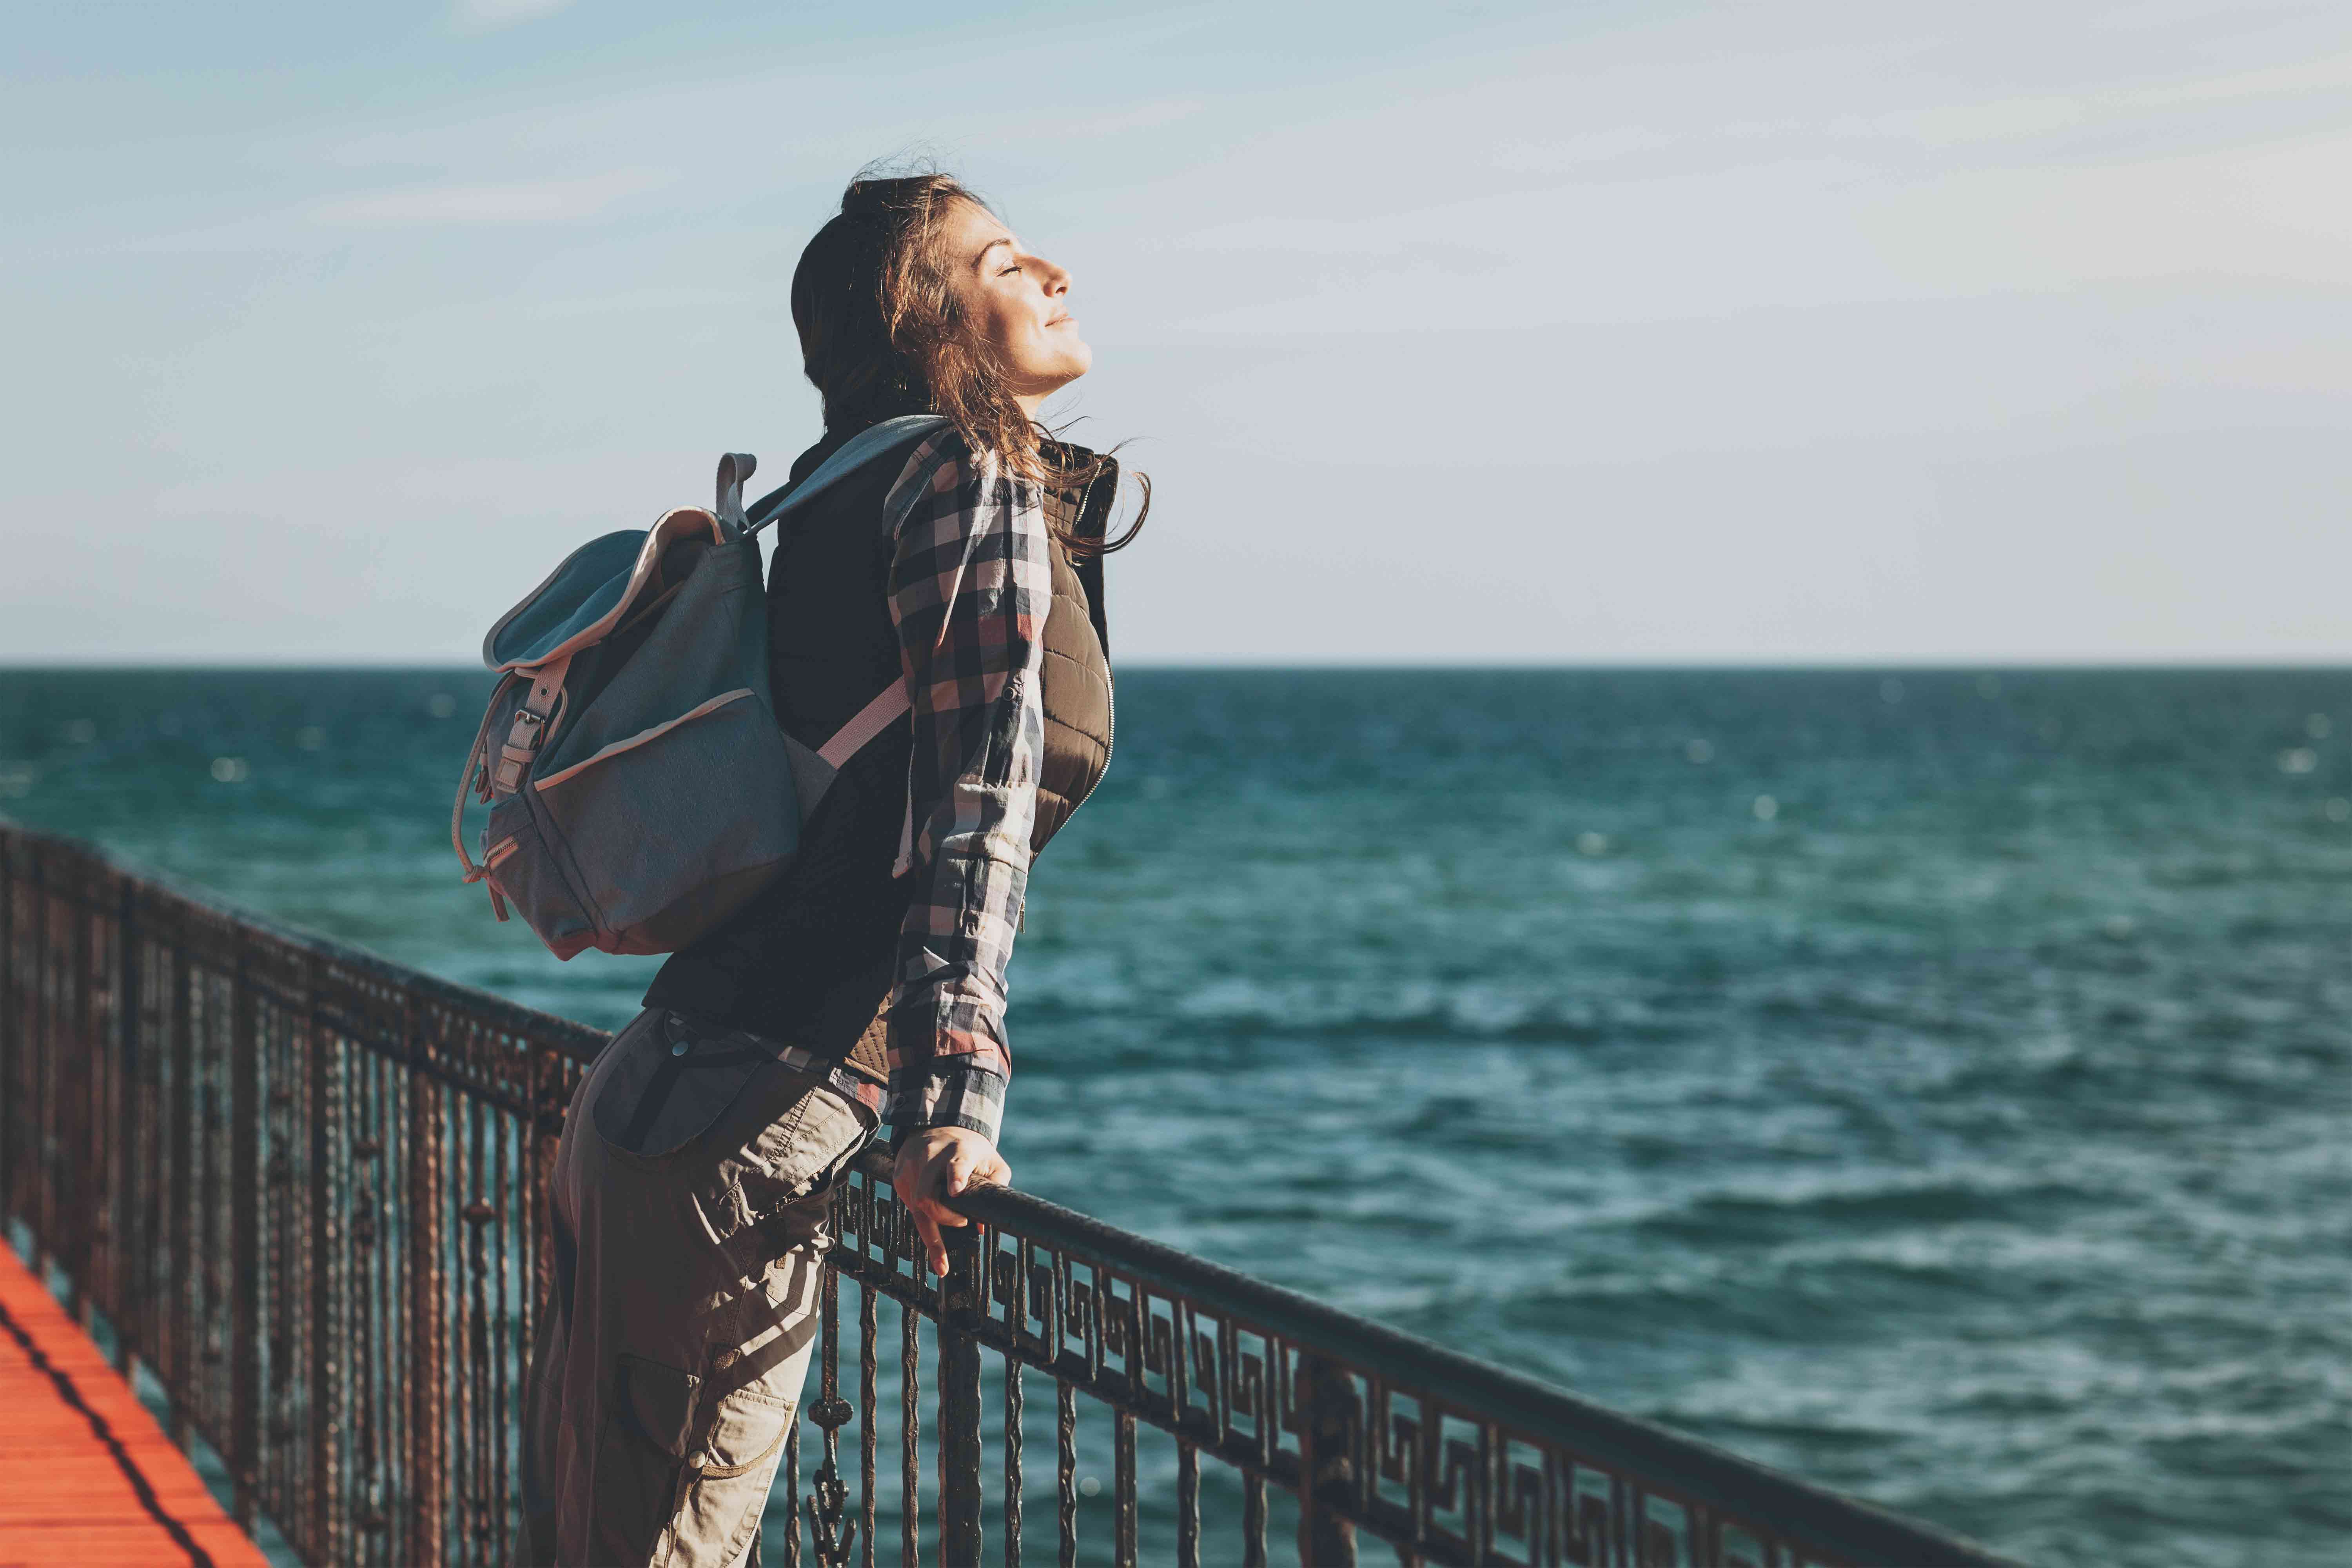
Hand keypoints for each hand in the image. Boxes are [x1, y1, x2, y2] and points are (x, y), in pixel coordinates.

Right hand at [891, 1127, 1011, 1275]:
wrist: (939, 1126)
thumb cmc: (970, 1149)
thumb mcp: (992, 1162)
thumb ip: (995, 1188)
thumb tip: (982, 1226)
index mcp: (960, 1150)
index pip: (957, 1164)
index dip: (956, 1177)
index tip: (956, 1191)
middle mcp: (932, 1156)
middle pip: (928, 1193)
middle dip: (943, 1218)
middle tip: (961, 1226)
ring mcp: (912, 1165)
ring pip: (916, 1204)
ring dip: (929, 1230)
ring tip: (940, 1255)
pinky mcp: (900, 1175)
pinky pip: (909, 1204)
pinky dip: (921, 1217)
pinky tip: (932, 1224)